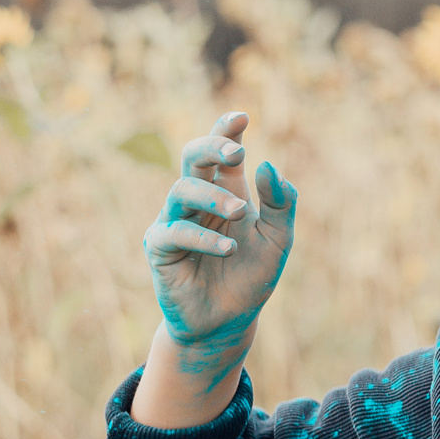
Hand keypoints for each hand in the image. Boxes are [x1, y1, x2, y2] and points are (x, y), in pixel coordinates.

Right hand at [142, 112, 296, 357]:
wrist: (228, 321)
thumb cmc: (251, 276)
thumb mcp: (278, 239)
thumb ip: (280, 203)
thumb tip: (268, 165)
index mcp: (224, 191)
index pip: (221, 152)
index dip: (226, 130)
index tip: (243, 117)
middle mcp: (196, 200)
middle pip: (193, 157)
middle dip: (212, 147)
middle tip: (237, 153)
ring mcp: (174, 221)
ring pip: (182, 189)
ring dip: (213, 197)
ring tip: (240, 213)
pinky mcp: (160, 248)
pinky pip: (174, 232)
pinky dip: (203, 237)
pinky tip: (228, 248)